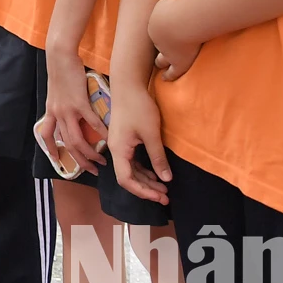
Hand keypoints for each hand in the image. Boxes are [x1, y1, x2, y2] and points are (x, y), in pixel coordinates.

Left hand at [39, 47, 106, 171]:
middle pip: (67, 144)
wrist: (60, 57)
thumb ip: (62, 105)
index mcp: (51, 111)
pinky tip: (110, 140)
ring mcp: (67, 110)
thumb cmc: (61, 71)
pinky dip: (102, 133)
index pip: (47, 136)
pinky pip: (92, 123)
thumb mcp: (56, 93)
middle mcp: (57, 114)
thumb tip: (71, 114)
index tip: (59, 161)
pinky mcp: (79, 103)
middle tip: (91, 170)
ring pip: (77, 139)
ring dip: (89, 153)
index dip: (52, 150)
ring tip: (101, 161)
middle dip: (79, 160)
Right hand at [106, 84, 171, 203]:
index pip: (126, 180)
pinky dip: (144, 170)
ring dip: (147, 181)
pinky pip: (133, 161)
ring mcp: (120, 145)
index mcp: (118, 150)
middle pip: (128, 178)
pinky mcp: (125, 140)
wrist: (128, 85)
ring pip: (131, 170)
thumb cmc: (138, 107)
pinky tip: (156, 173)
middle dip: (146, 189)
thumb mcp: (151, 133)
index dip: (142, 192)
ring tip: (164, 188)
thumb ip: (158, 157)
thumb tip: (166, 179)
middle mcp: (116, 150)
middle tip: (166, 196)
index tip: (160, 196)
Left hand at [147, 0, 200, 81]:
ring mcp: (167, 53)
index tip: (161, 32)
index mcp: (153, 26)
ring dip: (160, 62)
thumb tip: (169, 8)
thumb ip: (166, 8)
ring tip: (159, 65)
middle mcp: (157, 41)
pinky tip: (166, 79)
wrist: (181, 24)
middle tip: (153, 50)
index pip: (156, 31)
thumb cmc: (175, 10)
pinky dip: (168, 75)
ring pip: (161, 60)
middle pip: (155, 45)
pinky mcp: (179, 63)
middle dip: (155, 48)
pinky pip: (172, 72)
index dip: (159, 32)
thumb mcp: (165, 4)